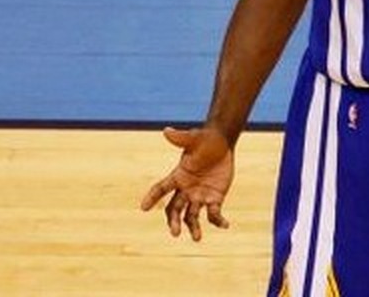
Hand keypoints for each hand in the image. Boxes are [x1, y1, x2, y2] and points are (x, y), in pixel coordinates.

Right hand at [140, 126, 234, 240]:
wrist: (222, 145)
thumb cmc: (205, 140)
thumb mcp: (194, 139)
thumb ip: (181, 138)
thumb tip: (166, 131)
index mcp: (177, 176)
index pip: (161, 188)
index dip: (152, 197)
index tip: (143, 207)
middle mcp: (185, 190)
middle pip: (175, 209)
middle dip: (174, 221)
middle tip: (175, 232)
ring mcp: (199, 196)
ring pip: (192, 216)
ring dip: (194, 227)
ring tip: (197, 238)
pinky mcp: (214, 199)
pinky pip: (214, 213)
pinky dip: (218, 220)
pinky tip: (225, 224)